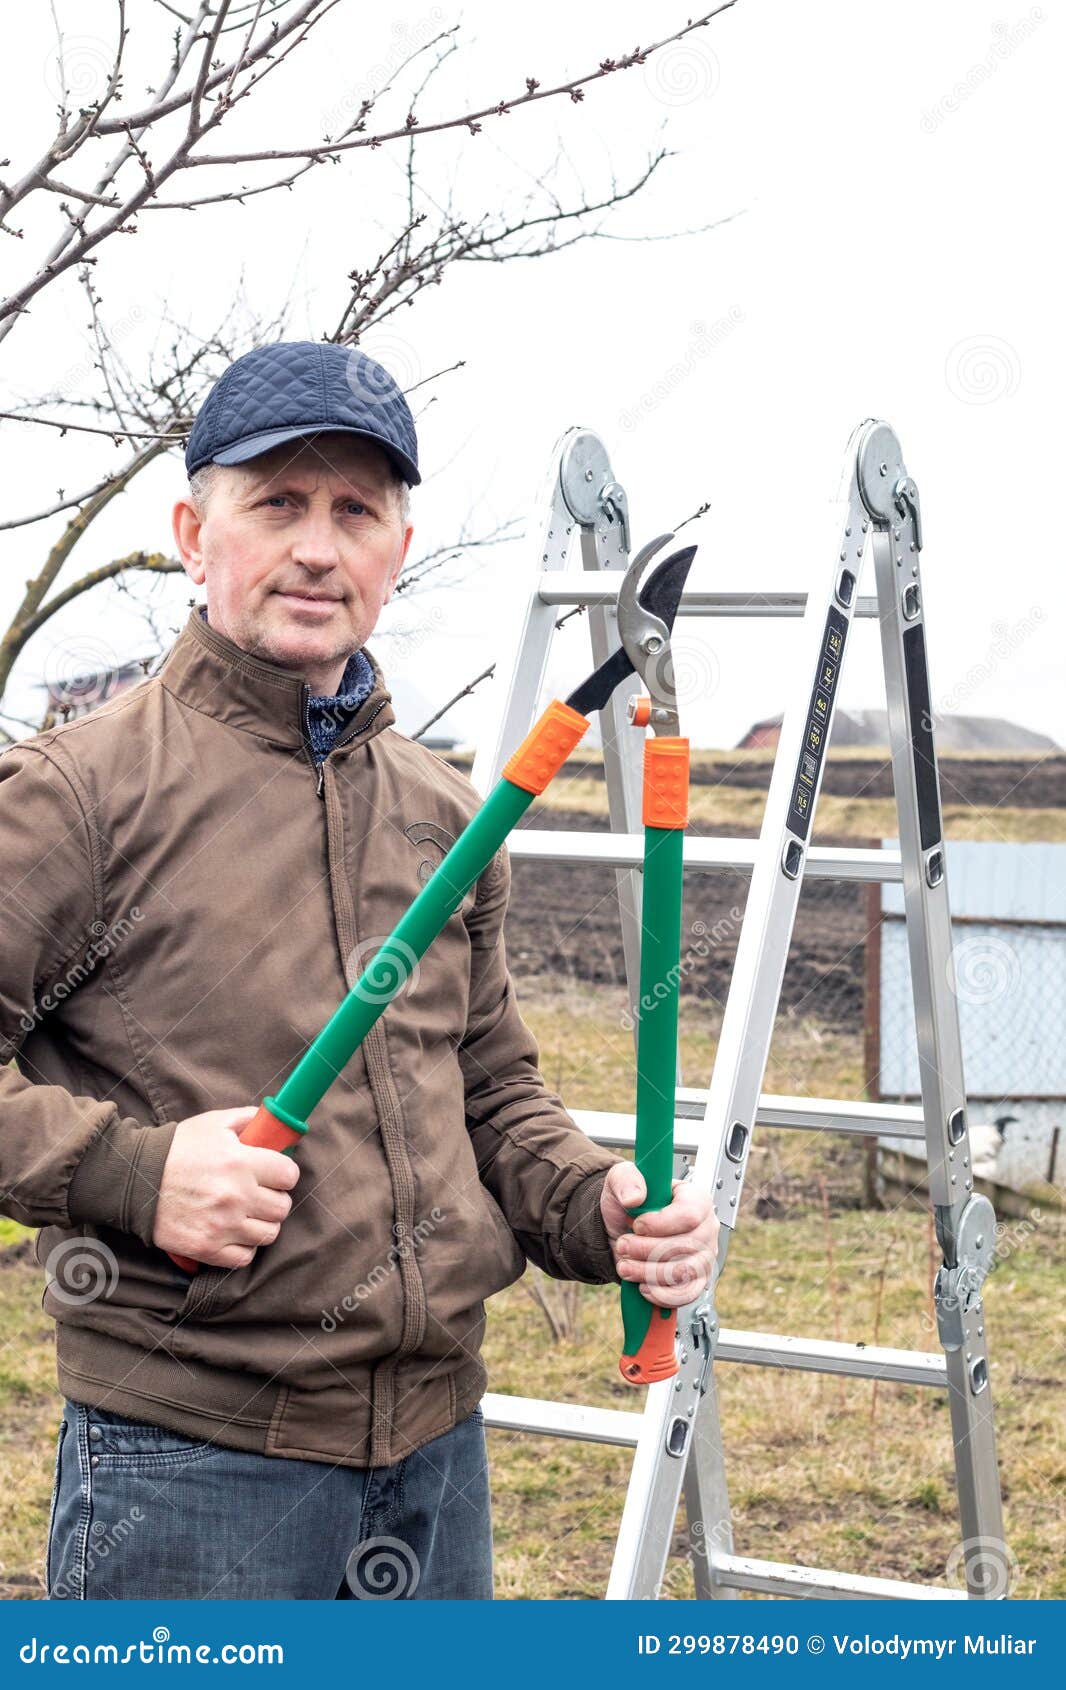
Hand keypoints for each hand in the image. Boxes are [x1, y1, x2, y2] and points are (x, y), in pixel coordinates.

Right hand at [153, 1107, 300, 1268]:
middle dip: (275, 1199)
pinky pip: (244, 1257)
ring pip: (268, 1234)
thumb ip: (248, 1119)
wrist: (136, 1179)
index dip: (284, 1173)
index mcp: (241, 1162)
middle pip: (282, 1207)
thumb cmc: (177, 1148)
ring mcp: (222, 1225)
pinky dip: (244, 1247)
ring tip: (248, 1214)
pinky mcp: (206, 1248)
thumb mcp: (213, 1123)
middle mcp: (236, 1196)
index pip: (289, 1175)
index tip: (275, 1174)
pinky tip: (235, 1233)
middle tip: (261, 1194)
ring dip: (262, 1224)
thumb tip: (275, 1123)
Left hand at [600, 1162, 717, 1306]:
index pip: (689, 1214)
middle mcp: (706, 1228)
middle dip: (645, 1250)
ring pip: (682, 1272)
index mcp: (695, 1198)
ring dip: (647, 1272)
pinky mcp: (697, 1281)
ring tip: (626, 1266)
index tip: (637, 1225)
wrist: (623, 1231)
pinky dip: (661, 1294)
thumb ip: (627, 1180)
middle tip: (623, 1245)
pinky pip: (685, 1295)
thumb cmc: (629, 1203)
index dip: (660, 1224)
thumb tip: (635, 1198)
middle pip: (685, 1247)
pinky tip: (643, 1286)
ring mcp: (704, 1256)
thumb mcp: (621, 1180)